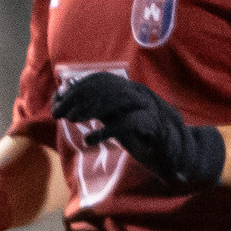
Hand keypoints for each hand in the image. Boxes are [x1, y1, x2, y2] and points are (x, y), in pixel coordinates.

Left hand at [51, 71, 225, 189]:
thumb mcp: (112, 118)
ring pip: (116, 99)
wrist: (172, 151)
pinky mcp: (153, 126)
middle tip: (59, 113)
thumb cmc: (139, 134)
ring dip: (90, 108)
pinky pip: (127, 123)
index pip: (100, 79)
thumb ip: (93, 108)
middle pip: (105, 86)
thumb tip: (62, 98)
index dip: (77, 88)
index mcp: (129, 89)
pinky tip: (90, 139)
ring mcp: (148, 107)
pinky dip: (106, 131)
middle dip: (78, 97)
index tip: (58, 102)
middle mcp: (138, 93)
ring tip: (72, 120)